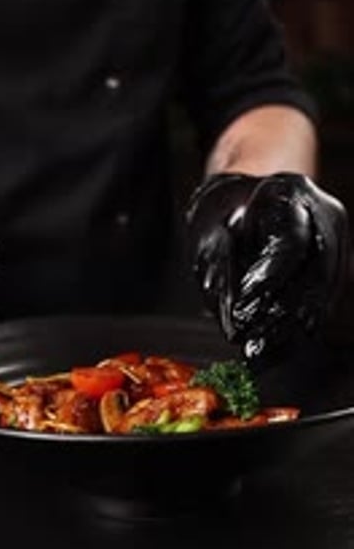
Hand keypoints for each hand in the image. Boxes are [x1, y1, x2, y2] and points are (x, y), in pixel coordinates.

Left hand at [185, 171, 349, 361]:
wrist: (245, 207)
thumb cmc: (224, 217)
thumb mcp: (210, 239)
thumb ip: (220, 274)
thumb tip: (232, 323)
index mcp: (290, 193)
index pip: (290, 242)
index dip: (268, 279)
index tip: (243, 309)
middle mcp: (324, 215)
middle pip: (315, 273)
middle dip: (282, 315)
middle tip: (251, 345)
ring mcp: (338, 241)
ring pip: (322, 294)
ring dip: (291, 331)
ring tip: (259, 356)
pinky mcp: (338, 268)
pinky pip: (322, 303)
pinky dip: (297, 330)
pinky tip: (274, 352)